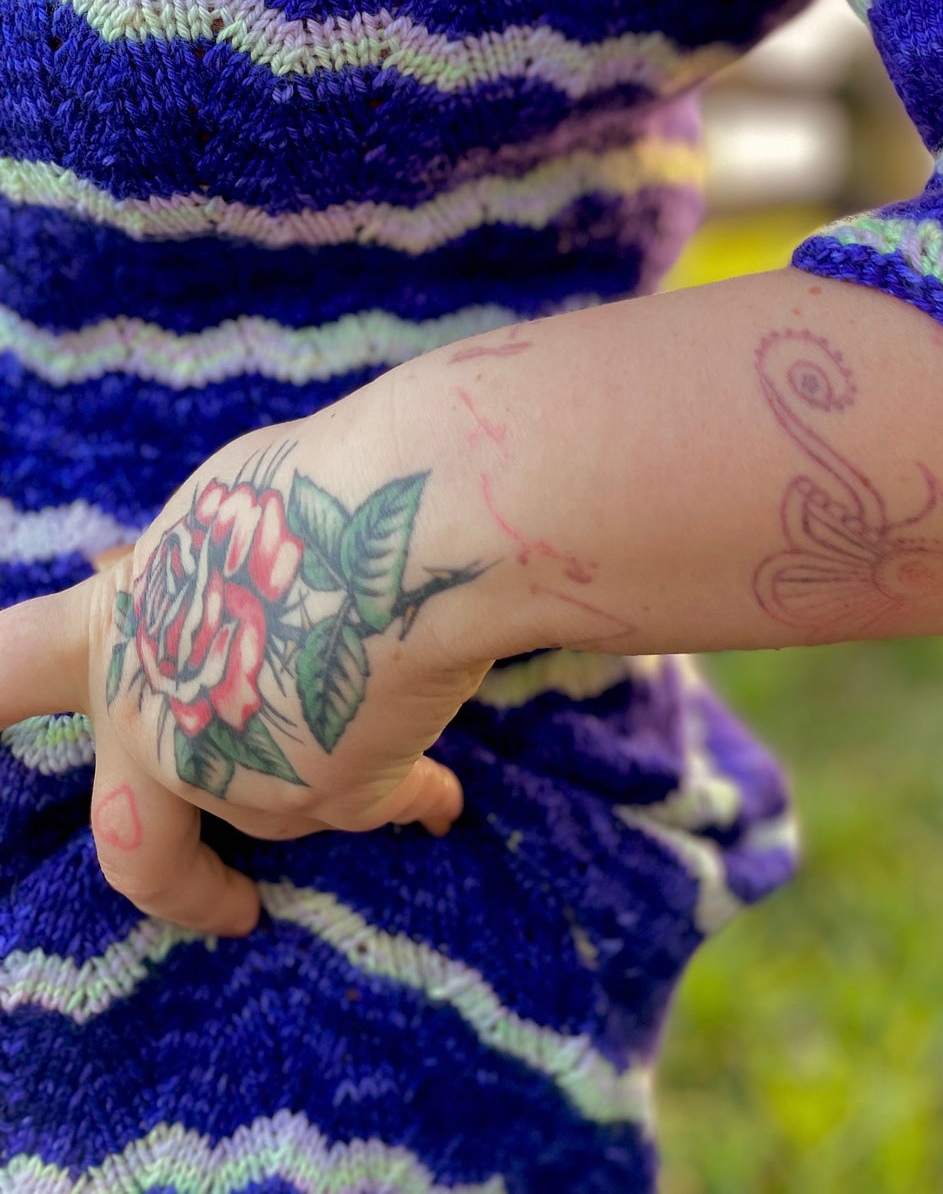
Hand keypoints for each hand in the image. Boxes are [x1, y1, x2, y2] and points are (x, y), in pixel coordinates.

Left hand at [0, 416, 495, 936]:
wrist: (412, 532)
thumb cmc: (314, 493)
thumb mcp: (216, 514)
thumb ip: (180, 577)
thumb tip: (136, 578)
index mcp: (113, 638)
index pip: (3, 675)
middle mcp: (160, 727)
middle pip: (135, 848)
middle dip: (183, 891)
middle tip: (232, 909)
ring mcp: (244, 779)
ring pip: (285, 812)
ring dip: (335, 787)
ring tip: (386, 757)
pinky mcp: (343, 797)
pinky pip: (387, 805)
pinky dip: (416, 799)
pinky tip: (439, 807)